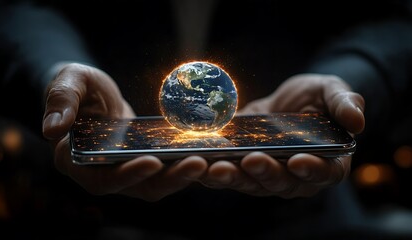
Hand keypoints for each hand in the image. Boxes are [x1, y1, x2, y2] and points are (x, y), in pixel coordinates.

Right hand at [42, 63, 206, 200]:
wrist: (90, 95)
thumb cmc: (76, 87)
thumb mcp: (67, 82)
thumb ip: (60, 101)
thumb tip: (52, 129)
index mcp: (76, 161)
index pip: (102, 179)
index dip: (126, 174)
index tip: (151, 162)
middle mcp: (101, 173)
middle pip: (138, 187)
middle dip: (169, 178)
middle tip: (197, 163)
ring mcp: (125, 170)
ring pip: (157, 182)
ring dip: (182, 174)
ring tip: (209, 159)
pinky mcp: (143, 162)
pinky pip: (166, 168)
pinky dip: (184, 164)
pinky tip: (207, 152)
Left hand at [199, 73, 364, 197]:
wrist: (288, 102)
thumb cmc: (317, 100)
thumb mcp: (333, 93)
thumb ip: (345, 104)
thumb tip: (357, 121)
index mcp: (326, 164)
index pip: (322, 174)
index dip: (311, 170)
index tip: (297, 161)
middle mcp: (295, 177)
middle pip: (280, 183)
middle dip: (264, 173)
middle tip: (250, 160)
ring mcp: (266, 174)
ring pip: (249, 182)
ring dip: (231, 177)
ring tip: (213, 166)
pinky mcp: (242, 168)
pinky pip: (228, 173)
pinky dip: (210, 171)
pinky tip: (195, 162)